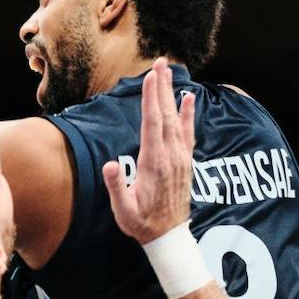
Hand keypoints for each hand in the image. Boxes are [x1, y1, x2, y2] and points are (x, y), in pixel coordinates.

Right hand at [103, 58, 196, 244]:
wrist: (168, 236)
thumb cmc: (141, 222)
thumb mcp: (123, 210)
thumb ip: (116, 187)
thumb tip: (109, 165)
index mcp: (153, 163)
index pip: (152, 124)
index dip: (150, 99)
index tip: (150, 77)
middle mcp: (170, 156)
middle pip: (166, 114)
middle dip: (161, 87)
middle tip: (159, 63)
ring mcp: (180, 157)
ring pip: (177, 119)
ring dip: (171, 94)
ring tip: (169, 71)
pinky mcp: (185, 160)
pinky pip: (188, 131)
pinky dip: (189, 113)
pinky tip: (189, 98)